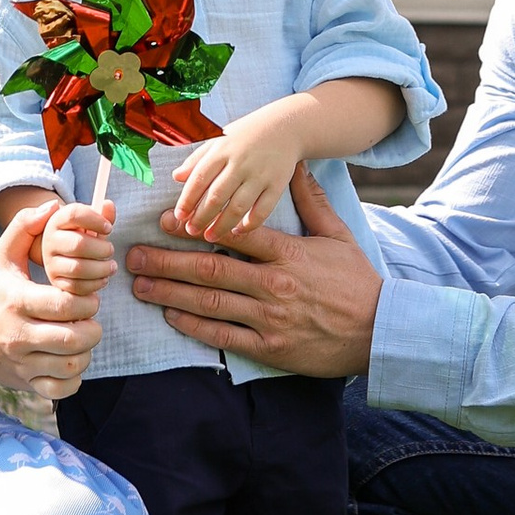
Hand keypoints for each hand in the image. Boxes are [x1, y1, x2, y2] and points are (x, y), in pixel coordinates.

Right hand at [0, 199, 102, 397]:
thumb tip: (51, 206)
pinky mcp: (26, 383)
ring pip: (70, 366)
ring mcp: (22, 363)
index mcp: (17, 302)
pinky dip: (73, 378)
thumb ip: (24, 227)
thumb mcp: (3, 255)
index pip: (63, 306)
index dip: (86, 302)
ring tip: (82, 338)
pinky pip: (60, 389)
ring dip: (85, 353)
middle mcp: (18, 336)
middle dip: (92, 329)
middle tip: (90, 319)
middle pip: (72, 340)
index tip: (88, 298)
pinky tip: (70, 361)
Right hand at [39, 194, 117, 300]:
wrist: (62, 254)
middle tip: (110, 250)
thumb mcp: (89, 223)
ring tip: (111, 266)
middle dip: (101, 249)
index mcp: (57, 220)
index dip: (95, 219)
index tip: (109, 227)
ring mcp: (50, 263)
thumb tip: (108, 206)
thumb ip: (101, 214)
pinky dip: (94, 284)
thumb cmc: (81, 235)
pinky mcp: (56, 282)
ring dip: (101, 269)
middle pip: (78, 244)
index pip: (74, 214)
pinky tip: (102, 278)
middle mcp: (49, 241)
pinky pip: (77, 287)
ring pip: (78, 268)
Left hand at [125, 163, 380, 379]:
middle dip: (167, 261)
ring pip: (210, 303)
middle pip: (211, 270)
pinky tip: (171, 315)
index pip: (234, 235)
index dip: (195, 227)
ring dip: (170, 293)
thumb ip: (312, 201)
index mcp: (289, 254)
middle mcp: (274, 285)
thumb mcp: (338, 235)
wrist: (380, 332)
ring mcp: (270, 319)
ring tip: (140, 285)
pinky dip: (195, 326)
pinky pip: (224, 336)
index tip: (164, 220)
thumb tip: (296, 166)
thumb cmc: (358, 281)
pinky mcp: (270, 348)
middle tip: (133, 255)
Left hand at [168, 98, 303, 244]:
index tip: (179, 215)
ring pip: (238, 207)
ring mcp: (260, 175)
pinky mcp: (277, 185)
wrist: (285, 126)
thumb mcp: (219, 139)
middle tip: (191, 230)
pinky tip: (238, 230)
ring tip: (210, 236)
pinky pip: (263, 210)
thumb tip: (176, 177)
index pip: (200, 178)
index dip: (187, 199)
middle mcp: (240, 163)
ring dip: (222, 225)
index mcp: (222, 149)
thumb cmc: (246, 134)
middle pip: (216, 196)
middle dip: (201, 217)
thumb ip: (197, 158)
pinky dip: (250, 224)